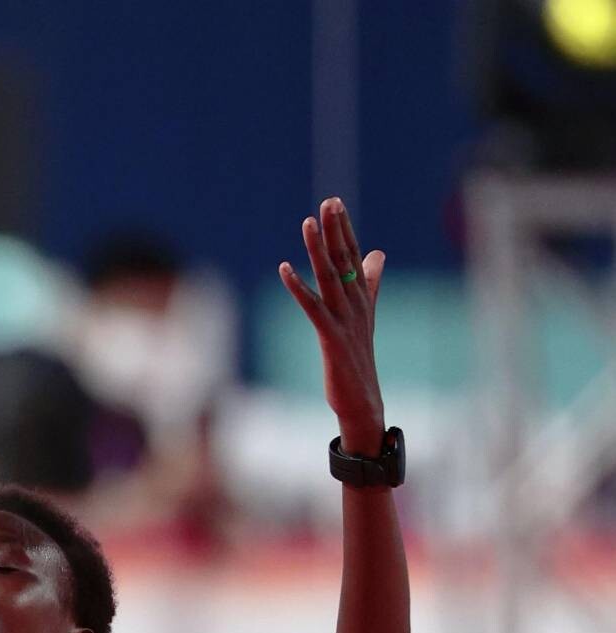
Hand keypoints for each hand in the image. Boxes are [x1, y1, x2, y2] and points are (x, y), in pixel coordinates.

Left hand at [279, 196, 385, 455]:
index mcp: (362, 298)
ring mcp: (345, 321)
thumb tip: (377, 253)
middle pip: (344, 261)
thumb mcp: (365, 316)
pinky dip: (299, 288)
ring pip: (330, 278)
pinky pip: (313, 308)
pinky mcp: (332, 339)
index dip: (344, 230)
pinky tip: (285, 268)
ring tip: (308, 223)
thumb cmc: (359, 360)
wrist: (363, 400)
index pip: (353, 257)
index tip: (334, 204)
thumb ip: (371, 282)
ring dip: (318, 250)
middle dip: (335, 230)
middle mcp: (356, 305)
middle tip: (328, 201)